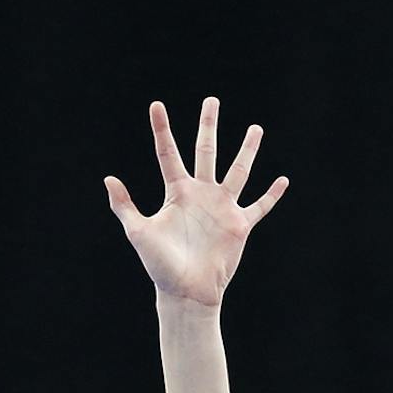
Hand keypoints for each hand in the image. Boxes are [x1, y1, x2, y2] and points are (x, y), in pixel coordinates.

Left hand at [105, 98, 286, 309]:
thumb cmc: (160, 265)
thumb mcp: (139, 232)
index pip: (168, 153)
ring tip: (256, 128)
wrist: (186, 291)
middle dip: (208, 126)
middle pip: (206, 151)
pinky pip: (259, 206)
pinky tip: (283, 180)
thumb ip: (126, 206)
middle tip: (212, 101)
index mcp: (177, 193)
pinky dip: (271, 195)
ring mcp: (222, 208)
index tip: (156, 104)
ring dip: (247, 150)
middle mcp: (201, 195)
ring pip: (238, 171)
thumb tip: (109, 179)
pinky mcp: (239, 225)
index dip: (162, 129)